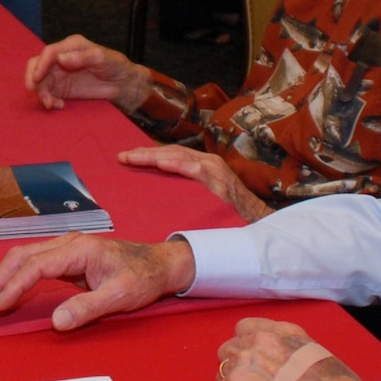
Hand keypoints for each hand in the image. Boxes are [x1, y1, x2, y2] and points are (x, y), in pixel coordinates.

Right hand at [0, 234, 194, 330]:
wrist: (160, 264)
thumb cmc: (142, 278)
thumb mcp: (119, 296)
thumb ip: (87, 308)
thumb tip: (55, 323)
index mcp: (78, 250)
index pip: (35, 266)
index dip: (13, 286)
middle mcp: (67, 244)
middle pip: (21, 256)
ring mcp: (66, 249)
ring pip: (24, 258)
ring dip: (4, 278)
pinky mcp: (67, 258)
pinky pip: (34, 264)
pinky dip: (17, 278)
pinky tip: (10, 294)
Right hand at [22, 34, 150, 112]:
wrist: (123, 84)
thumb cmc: (116, 66)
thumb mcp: (103, 58)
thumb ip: (82, 57)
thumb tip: (61, 58)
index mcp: (71, 46)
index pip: (49, 52)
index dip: (40, 64)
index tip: (37, 78)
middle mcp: (61, 58)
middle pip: (38, 64)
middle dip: (32, 77)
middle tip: (32, 90)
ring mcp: (60, 73)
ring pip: (41, 81)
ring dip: (41, 92)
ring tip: (50, 104)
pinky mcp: (62, 88)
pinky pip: (48, 93)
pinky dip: (49, 100)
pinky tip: (59, 105)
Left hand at [117, 144, 270, 221]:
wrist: (257, 227)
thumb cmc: (228, 216)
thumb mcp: (203, 200)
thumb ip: (184, 194)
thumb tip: (154, 199)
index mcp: (203, 166)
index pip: (171, 155)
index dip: (148, 155)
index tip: (126, 158)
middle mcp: (209, 163)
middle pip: (171, 153)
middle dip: (145, 154)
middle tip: (122, 157)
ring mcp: (215, 171)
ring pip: (180, 157)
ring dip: (154, 156)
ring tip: (133, 158)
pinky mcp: (220, 183)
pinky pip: (195, 170)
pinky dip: (177, 165)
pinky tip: (161, 163)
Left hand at [214, 318, 361, 380]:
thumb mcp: (316, 352)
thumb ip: (292, 350)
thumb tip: (287, 364)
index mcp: (282, 330)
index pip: (244, 328)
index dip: (246, 348)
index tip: (255, 364)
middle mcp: (261, 339)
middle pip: (229, 349)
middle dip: (237, 367)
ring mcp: (246, 360)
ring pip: (222, 371)